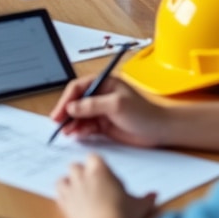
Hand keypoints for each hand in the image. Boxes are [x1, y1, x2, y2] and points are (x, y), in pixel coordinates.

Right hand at [48, 75, 166, 147]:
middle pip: (76, 101)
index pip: (78, 88)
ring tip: (67, 132)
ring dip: (72, 123)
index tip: (60, 111)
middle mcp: (100, 95)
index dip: (67, 99)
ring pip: (79, 115)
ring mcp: (101, 110)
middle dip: (66, 112)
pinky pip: (86, 126)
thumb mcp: (117, 105)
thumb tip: (71, 108)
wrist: (160, 131)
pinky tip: (77, 134)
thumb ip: (92, 105)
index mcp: (104, 83)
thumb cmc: (144, 113)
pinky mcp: (103, 124)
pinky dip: (80, 130)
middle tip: (58, 123)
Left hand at [56, 154, 154, 217]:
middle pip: (76, 165)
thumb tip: (155, 195)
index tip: (103, 172)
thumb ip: (146, 199)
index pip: (94, 157)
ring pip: (63, 178)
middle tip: (91, 183)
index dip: (97, 164)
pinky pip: (58, 194)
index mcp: (100, 170)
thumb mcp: (139, 205)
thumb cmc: (123, 214)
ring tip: (77, 192)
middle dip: (81, 172)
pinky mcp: (62, 203)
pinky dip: (62, 197)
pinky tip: (70, 204)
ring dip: (68, 183)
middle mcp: (82, 176)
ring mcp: (70, 189)